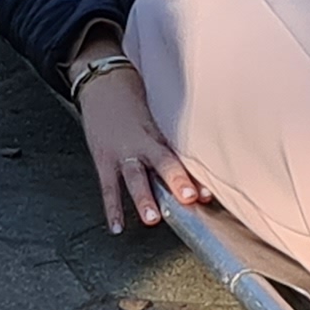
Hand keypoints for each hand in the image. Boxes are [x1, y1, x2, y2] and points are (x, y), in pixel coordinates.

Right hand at [74, 63, 204, 232]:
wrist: (102, 82)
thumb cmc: (134, 101)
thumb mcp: (157, 118)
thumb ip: (172, 144)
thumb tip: (196, 174)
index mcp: (160, 133)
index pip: (180, 156)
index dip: (194, 175)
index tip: (207, 193)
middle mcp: (142, 143)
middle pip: (162, 162)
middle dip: (176, 180)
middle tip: (188, 198)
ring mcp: (121, 152)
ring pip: (134, 177)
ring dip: (144, 198)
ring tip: (152, 218)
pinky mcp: (102, 158)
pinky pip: (108, 187)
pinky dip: (112, 208)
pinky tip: (117, 227)